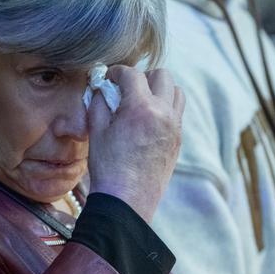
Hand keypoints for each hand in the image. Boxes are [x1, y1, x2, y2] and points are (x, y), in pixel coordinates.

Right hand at [86, 65, 184, 222]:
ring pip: (176, 92)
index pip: (132, 74)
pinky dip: (165, 108)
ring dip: (159, 90)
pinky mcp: (178, 140)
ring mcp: (174, 127)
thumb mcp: (96, 131)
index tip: (108, 78)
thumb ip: (98, 103)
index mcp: (141, 108)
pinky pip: (177, 112)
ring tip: (141, 102)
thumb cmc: (108, 168)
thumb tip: (101, 87)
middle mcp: (163, 113)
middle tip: (126, 89)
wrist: (127, 201)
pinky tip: (147, 120)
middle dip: (142, 76)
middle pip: (162, 75)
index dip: (117, 72)